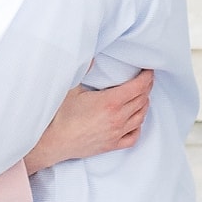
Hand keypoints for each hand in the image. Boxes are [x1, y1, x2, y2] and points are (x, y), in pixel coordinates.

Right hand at [22, 69, 152, 174]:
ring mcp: (116, 133)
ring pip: (141, 117)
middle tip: (145, 79)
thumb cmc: (60, 116)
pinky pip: (133, 137)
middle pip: (142, 100)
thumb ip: (84, 69)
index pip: (138, 87)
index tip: (148, 70)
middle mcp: (117, 118)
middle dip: (147, 87)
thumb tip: (91, 55)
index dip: (147, 77)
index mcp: (110, 102)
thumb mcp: (71, 87)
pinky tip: (135, 121)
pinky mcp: (112, 145)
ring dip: (144, 105)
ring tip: (142, 96)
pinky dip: (138, 127)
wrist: (53, 142)